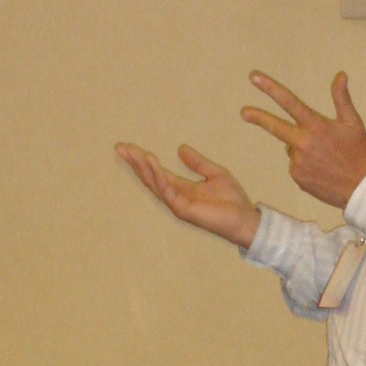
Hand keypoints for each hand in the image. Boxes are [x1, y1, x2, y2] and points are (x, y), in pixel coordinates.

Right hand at [116, 143, 261, 248]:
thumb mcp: (214, 173)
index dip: (143, 160)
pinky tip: (151, 161)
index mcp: (182, 188)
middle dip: (135, 162)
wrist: (245, 218)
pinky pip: (166, 189)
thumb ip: (197, 162)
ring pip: (154, 183)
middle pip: (150, 177)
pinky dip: (158, 174)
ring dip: (142, 166)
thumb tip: (180, 148)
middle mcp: (175, 196)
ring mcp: (177, 203)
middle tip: (120, 147)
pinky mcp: (182, 208)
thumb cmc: (232, 200)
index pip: (157, 172)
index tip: (128, 147)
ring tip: (132, 151)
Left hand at [241, 72, 365, 209]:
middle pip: (274, 126)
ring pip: (292, 148)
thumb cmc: (359, 153)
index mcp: (316, 126)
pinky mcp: (297, 177)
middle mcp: (302, 143)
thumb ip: (342, 98)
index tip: (254, 78)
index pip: (289, 102)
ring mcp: (297, 162)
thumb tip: (340, 75)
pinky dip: (305, 165)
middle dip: (257, 117)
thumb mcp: (353, 123)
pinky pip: (296, 166)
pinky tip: (321, 169)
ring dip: (302, 148)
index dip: (270, 88)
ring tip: (324, 157)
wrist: (360, 189)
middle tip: (243, 112)